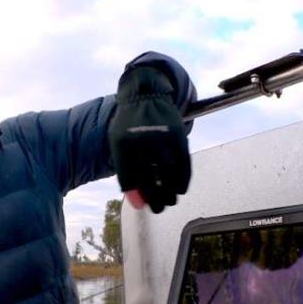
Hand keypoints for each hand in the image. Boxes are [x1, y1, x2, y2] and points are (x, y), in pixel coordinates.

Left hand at [109, 66, 190, 212]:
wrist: (146, 94)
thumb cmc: (129, 124)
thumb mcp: (118, 144)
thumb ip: (125, 172)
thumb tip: (136, 202)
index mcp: (124, 144)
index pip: (129, 178)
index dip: (135, 194)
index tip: (141, 203)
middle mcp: (143, 141)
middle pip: (151, 179)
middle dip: (155, 199)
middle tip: (158, 209)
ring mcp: (162, 138)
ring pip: (169, 174)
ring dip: (171, 192)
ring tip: (170, 201)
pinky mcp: (178, 136)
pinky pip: (183, 163)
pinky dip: (183, 179)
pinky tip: (181, 189)